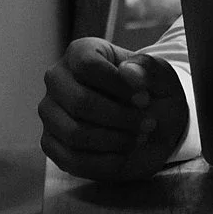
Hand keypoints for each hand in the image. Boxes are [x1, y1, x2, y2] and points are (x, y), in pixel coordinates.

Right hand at [39, 38, 188, 180]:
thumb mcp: (162, 77)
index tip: (145, 99)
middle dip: (121, 118)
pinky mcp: (51, 143)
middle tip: (148, 124)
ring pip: (75, 133)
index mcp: (80, 52)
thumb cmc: (152, 94)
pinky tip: (125, 154)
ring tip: (139, 138)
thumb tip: (128, 72)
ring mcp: (50, 112)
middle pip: (80, 102)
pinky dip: (105, 161)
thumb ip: (149, 69)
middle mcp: (57, 79)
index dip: (119, 86)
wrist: (151, 124)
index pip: (88, 66)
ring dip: (115, 140)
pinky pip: (71, 159)